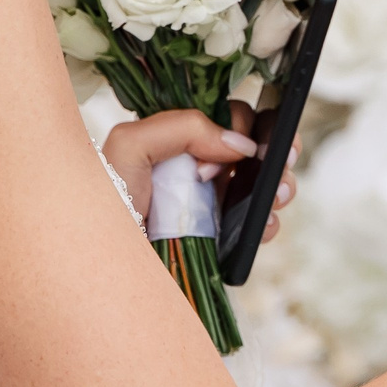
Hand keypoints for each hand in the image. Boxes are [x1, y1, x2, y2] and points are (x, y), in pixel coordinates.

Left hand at [102, 110, 293, 241]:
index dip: (243, 125)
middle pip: (253, 145)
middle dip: (275, 149)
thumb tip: (241, 146)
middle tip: (282, 161)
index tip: (241, 149)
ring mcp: (210, 203)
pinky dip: (269, 221)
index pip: (224, 116)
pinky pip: (258, 223)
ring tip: (277, 195)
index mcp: (175, 140)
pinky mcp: (219, 238)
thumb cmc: (104, 207)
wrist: (106, 270)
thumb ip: (183, 127)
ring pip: (263, 182)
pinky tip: (262, 225)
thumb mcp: (130, 147)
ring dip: (281, 183)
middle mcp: (196, 168)